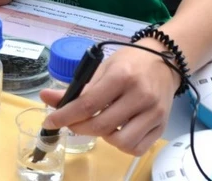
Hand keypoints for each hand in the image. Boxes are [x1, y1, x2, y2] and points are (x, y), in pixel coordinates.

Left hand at [39, 41, 178, 155]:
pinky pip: (136, 148)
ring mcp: (154, 113)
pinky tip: (118, 130)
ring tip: (102, 123)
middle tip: (73, 122)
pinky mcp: (162, 127)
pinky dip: (122, 145)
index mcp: (122, 76)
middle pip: (101, 126)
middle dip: (79, 128)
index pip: (87, 104)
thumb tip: (46, 98)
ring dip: (103, 137)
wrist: (165, 62)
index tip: (50, 122)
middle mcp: (140, 95)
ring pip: (120, 142)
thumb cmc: (130, 63)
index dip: (64, 116)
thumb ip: (77, 88)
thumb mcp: (102, 68)